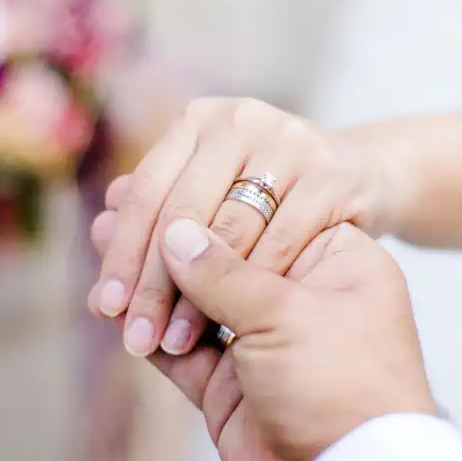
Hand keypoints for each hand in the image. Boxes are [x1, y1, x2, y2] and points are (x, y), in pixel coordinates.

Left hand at [87, 97, 389, 356]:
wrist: (366, 176)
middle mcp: (241, 121)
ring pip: (231, 230)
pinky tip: (237, 326)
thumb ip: (160, 207)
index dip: (123, 252)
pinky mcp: (332, 176)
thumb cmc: (271, 195)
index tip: (104, 307)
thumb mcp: (212, 191)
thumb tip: (95, 228)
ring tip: (177, 341)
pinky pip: (283, 241)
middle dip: (154, 283)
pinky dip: (256, 287)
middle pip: (183, 212)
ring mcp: (291, 144)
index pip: (148, 191)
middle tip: (134, 336)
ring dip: (201, 295)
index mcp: (200, 120)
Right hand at [90, 213, 434, 460]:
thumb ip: (224, 271)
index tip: (162, 180)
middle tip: (117, 208)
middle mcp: (300, 299)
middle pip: (224, 257)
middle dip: (169, 237)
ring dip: (149, 278)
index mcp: (335, 263)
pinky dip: (147, 327)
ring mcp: (264, 345)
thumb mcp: (287, 313)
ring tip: (104, 241)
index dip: (208, 201)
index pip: (262, 216)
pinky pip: (181, 350)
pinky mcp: (233, 387)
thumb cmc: (346, 386)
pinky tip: (115, 302)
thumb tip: (174, 232)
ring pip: (195, 302)